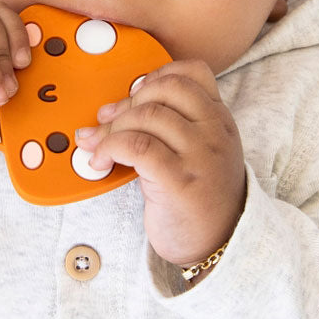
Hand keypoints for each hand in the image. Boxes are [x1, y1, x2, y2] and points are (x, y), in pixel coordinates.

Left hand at [74, 60, 245, 267]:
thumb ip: (175, 126)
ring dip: (111, 128)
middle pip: (165, 89)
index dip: (157, 74)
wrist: (221, 246)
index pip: (194, 72)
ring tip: (97, 146)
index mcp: (220, 120)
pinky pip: (137, 146)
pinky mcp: (179, 181)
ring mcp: (200, 156)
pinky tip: (101, 163)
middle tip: (106, 121)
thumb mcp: (201, 153)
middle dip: (127, 101)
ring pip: (147, 115)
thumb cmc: (200, 200)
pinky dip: (109, 148)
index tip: (134, 94)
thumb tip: (117, 108)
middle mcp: (215, 132)